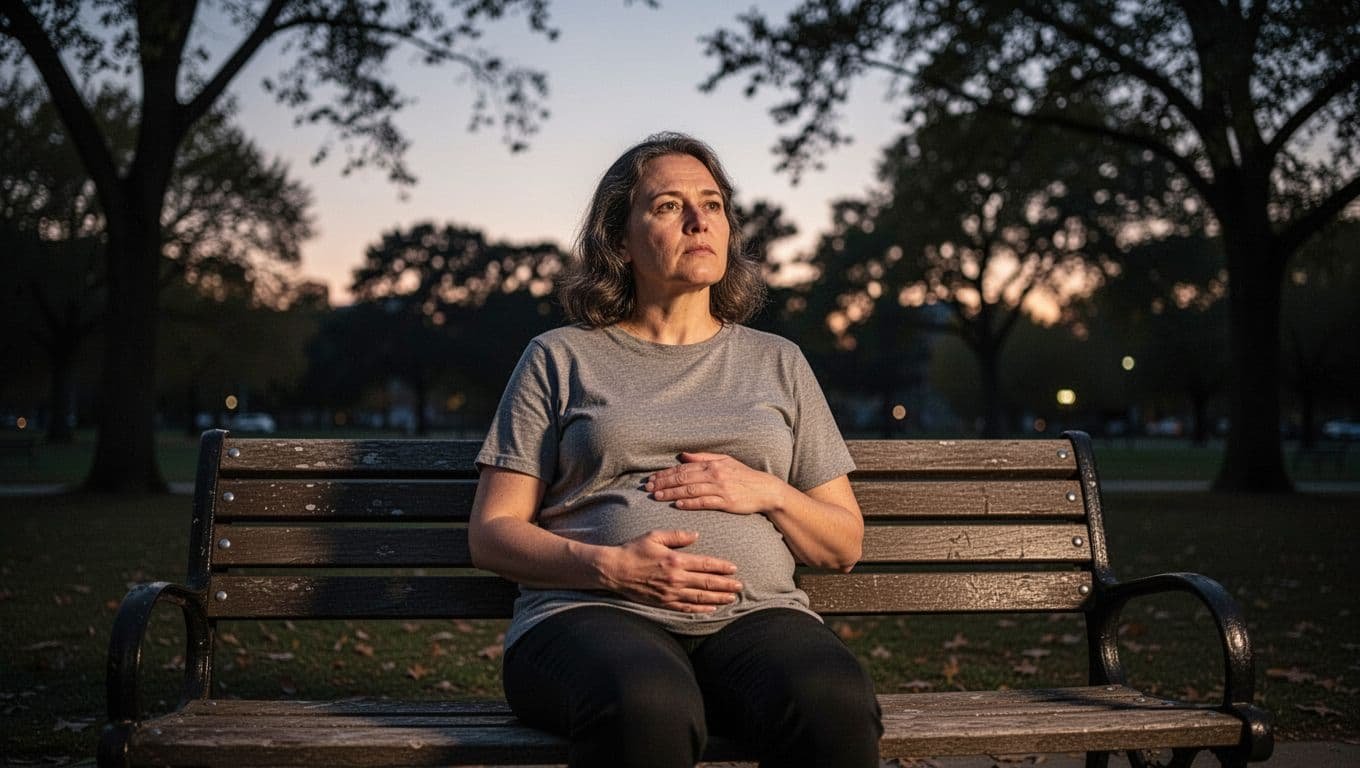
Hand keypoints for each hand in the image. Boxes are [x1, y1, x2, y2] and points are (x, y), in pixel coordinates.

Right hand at [599, 530, 742, 612]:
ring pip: (700, 597)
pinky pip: (686, 607)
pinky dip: (700, 609)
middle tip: (740, 587)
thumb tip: (696, 535)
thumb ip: (677, 535)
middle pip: (707, 582)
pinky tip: (711, 608)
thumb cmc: (634, 550)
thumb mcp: (655, 536)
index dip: (721, 567)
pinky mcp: (663, 602)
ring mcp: (670, 593)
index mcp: (675, 560)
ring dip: (717, 598)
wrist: (614, 570)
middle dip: (726, 585)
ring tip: (731, 598)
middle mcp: (676, 578)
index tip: (734, 569)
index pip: (705, 564)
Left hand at [645, 452, 786, 514]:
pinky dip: (690, 503)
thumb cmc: (744, 475)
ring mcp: (720, 489)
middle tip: (648, 488)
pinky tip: (677, 504)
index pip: (683, 468)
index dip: (665, 473)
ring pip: (690, 490)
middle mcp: (714, 475)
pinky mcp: (726, 502)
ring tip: (657, 496)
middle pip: (683, 478)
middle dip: (663, 483)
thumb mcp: (724, 461)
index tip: (652, 478)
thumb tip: (682, 455)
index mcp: (712, 464)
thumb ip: (702, 458)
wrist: (765, 489)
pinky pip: (704, 502)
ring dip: (671, 493)